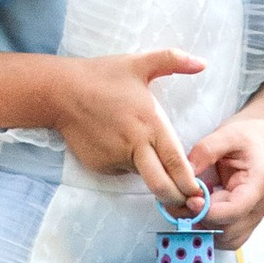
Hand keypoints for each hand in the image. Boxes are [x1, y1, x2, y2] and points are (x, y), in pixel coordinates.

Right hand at [44, 49, 203, 205]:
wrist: (60, 92)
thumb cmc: (101, 76)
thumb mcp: (139, 63)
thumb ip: (174, 61)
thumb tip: (203, 63)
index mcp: (150, 124)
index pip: (176, 162)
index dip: (190, 181)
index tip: (200, 192)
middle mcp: (134, 145)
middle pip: (160, 184)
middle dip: (176, 198)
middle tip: (186, 202)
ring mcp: (115, 158)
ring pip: (141, 175)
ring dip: (150, 173)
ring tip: (145, 151)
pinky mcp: (99, 165)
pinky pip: (121, 170)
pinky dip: (127, 164)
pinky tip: (118, 144)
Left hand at [187, 103, 263, 241]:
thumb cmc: (248, 134)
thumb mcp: (226, 134)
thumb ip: (204, 152)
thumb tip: (184, 174)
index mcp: (259, 184)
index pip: (235, 210)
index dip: (208, 211)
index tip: (190, 200)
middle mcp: (260, 206)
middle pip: (229, 232)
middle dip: (201, 222)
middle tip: (181, 204)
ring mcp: (254, 216)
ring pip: (228, 240)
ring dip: (204, 230)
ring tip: (187, 209)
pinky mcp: (245, 219)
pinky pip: (227, 236)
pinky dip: (209, 230)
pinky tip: (197, 211)